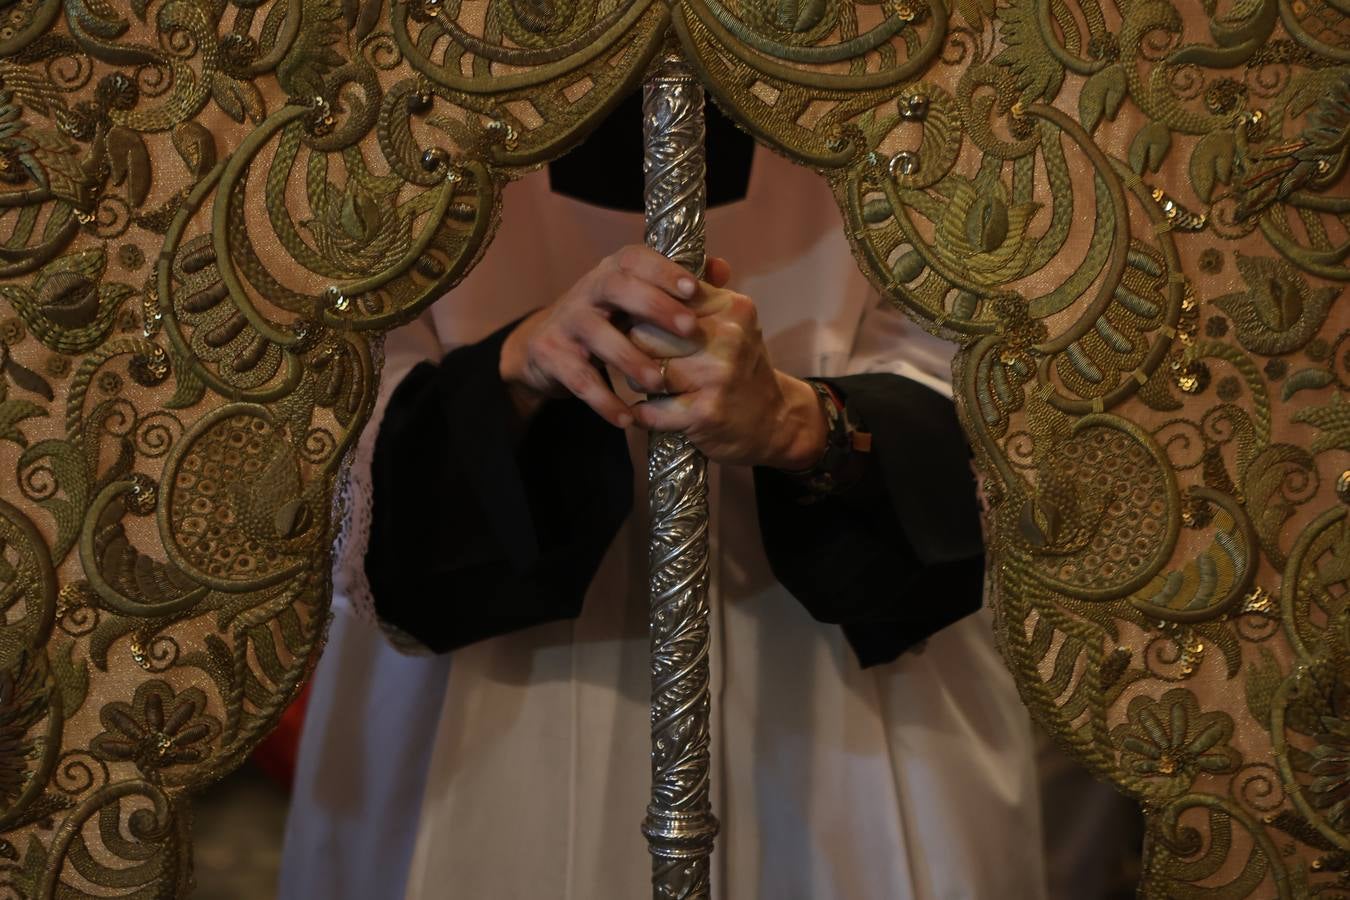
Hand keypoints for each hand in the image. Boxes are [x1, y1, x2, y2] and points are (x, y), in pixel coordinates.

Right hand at [498, 245, 729, 426]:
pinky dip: (604, 400)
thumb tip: (722, 268)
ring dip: (630, 358)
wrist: (550, 351)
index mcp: (614, 271)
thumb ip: (682, 289)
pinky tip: (628, 418)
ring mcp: (566, 321)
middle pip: (617, 287)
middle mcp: (587, 289)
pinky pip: (579, 379)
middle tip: (689, 329)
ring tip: (658, 383)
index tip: (694, 288)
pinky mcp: (550, 354)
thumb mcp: (641, 303)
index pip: (636, 258)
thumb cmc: (612, 322)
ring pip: (596, 334)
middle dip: (654, 306)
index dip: (664, 269)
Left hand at [632, 287, 827, 469]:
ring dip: (639, 382)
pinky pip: (652, 409)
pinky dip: (644, 414)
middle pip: (646, 334)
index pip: (663, 298)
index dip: (645, 314)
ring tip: (650, 384)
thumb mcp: (735, 322)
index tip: (639, 323)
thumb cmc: (742, 365)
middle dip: (636, 349)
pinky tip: (648, 411)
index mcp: (731, 308)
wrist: (774, 419)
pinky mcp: (706, 413)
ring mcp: (717, 377)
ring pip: (646, 371)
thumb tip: (693, 257)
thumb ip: (707, 291)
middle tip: (644, 359)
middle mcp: (727, 338)